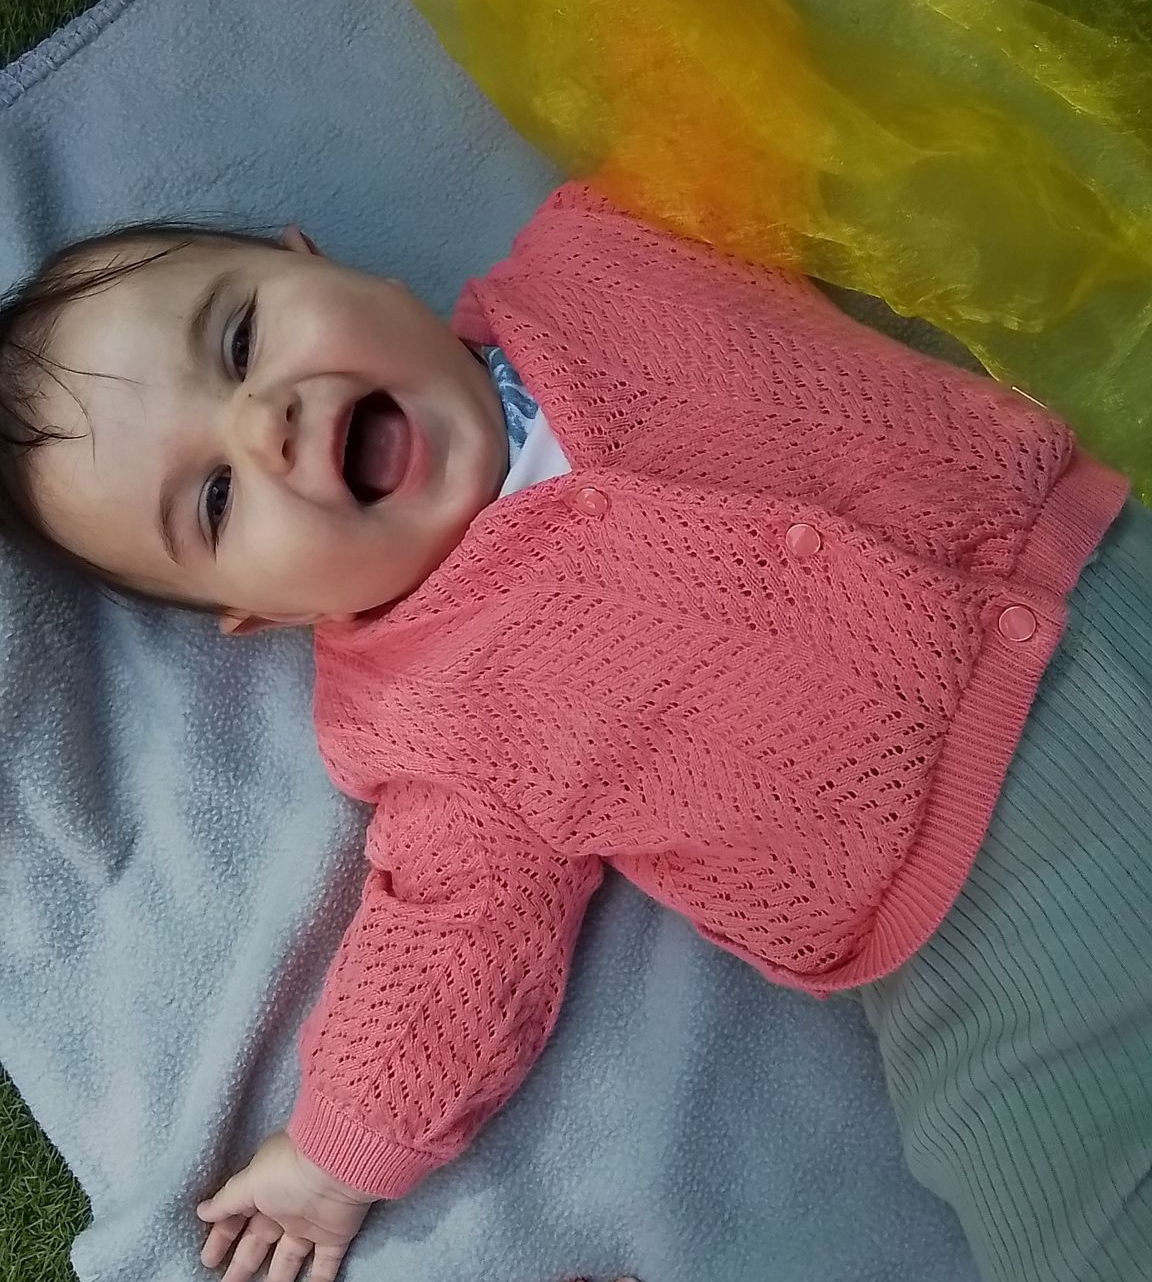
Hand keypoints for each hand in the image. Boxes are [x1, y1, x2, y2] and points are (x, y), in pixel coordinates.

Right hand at [196, 1130, 377, 1281]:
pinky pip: (324, 1266)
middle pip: (259, 1243)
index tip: (208, 1261)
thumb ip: (226, 1201)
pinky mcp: (334, 1237)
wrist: (338, 1167)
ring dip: (275, 1280)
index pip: (237, 1217)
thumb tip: (202, 1210)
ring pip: (288, 1259)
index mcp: (263, 1189)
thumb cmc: (288, 1171)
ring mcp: (310, 1223)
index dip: (222, 1238)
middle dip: (242, 1264)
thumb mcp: (250, 1182)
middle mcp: (285, 1207)